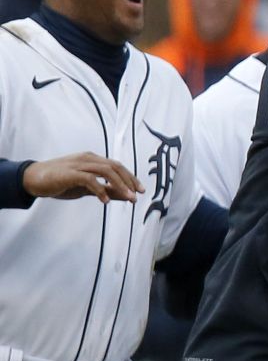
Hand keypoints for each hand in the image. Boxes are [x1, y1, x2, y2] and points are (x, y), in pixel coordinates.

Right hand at [22, 153, 142, 202]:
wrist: (33, 179)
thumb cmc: (60, 182)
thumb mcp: (87, 188)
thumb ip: (106, 190)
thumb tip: (125, 196)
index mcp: (92, 160)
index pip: (117, 166)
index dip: (130, 178)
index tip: (140, 191)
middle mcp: (87, 159)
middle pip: (115, 166)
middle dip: (129, 181)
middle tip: (137, 195)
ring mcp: (79, 164)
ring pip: (106, 171)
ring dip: (120, 185)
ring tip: (128, 198)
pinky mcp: (70, 173)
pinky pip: (90, 179)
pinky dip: (100, 189)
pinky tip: (106, 201)